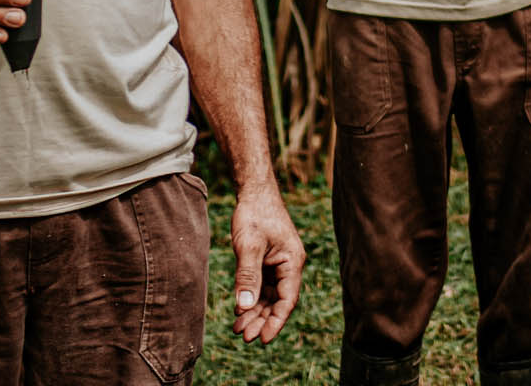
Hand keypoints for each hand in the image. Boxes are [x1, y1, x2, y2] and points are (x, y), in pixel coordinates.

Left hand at [229, 179, 303, 343]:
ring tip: (239, 330)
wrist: (253, 191)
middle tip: (245, 338)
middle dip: (262, 321)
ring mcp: (278, 264)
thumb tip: (244, 308)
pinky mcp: (267, 262)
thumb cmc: (254, 214)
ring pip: (269, 297)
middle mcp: (289, 266)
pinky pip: (262, 287)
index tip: (263, 340)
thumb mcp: (249, 246)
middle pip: (278, 302)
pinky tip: (239, 312)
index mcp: (292, 262)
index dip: (276, 322)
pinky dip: (251, 300)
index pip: (287, 300)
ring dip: (255, 313)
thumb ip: (247, 277)